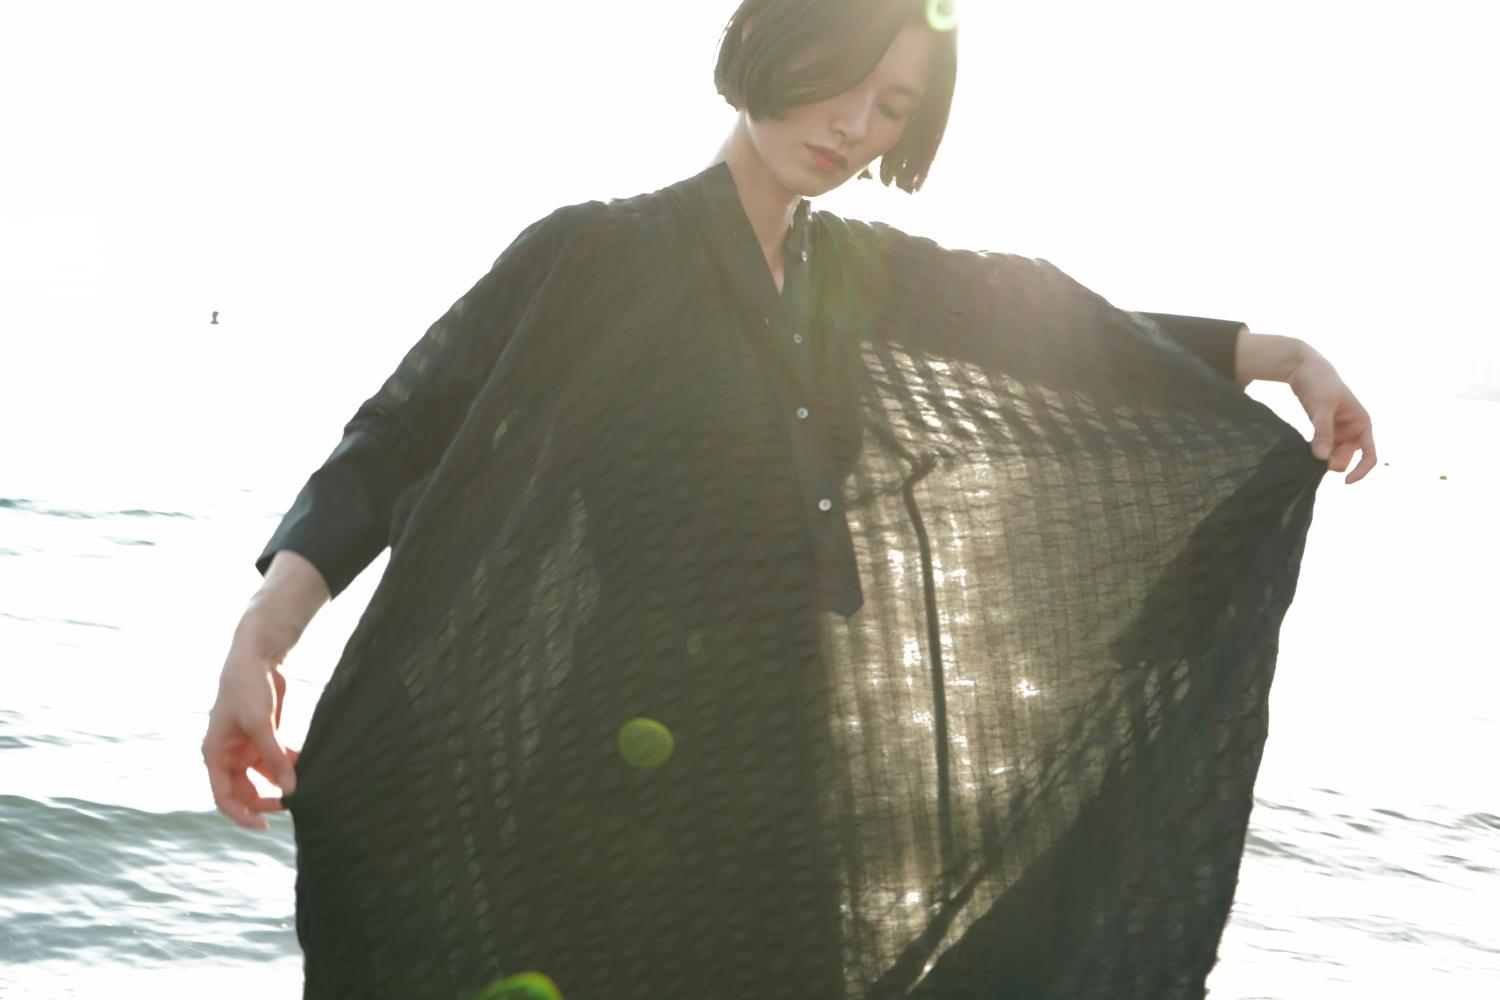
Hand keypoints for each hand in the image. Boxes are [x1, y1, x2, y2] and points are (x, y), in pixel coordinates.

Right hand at [202, 630, 299, 831]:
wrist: (258, 657)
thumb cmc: (248, 688)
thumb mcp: (260, 724)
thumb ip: (274, 758)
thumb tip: (290, 790)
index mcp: (215, 755)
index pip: (224, 797)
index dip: (241, 815)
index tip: (263, 825)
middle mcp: (228, 755)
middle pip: (245, 791)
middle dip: (267, 800)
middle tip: (293, 804)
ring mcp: (247, 748)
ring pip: (264, 778)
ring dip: (282, 782)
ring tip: (306, 786)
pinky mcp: (265, 738)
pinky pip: (277, 761)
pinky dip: (290, 766)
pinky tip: (309, 767)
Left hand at [1286, 346, 1376, 483]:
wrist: (1303, 368)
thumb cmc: (1319, 381)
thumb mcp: (1322, 405)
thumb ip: (1322, 431)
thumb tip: (1321, 458)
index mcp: (1362, 424)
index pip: (1369, 455)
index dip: (1361, 471)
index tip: (1346, 482)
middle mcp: (1353, 430)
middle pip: (1346, 459)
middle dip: (1332, 462)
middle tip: (1311, 457)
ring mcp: (1338, 432)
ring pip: (1332, 456)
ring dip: (1321, 459)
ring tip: (1304, 453)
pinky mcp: (1323, 431)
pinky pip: (1321, 450)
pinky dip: (1314, 453)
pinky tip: (1302, 452)